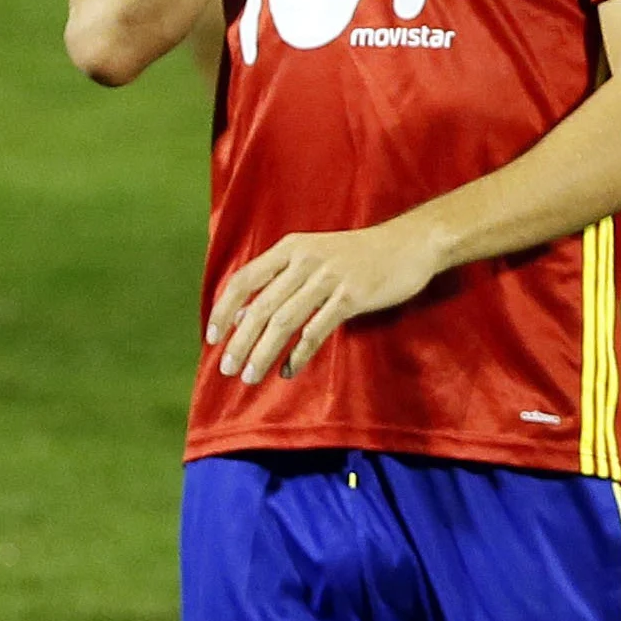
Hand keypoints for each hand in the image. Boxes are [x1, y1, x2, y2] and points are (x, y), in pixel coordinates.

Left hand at [207, 219, 449, 384]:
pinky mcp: (351, 297)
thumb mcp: (313, 257)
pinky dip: (299, 354)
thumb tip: (244, 316)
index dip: (224, 310)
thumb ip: (279, 281)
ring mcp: (328, 278)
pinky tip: (287, 371)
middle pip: (261, 307)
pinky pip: (317, 330)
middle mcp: (305, 261)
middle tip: (227, 369)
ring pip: (285, 321)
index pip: (244, 280)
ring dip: (264, 352)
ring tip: (251, 376)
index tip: (212, 338)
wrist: (408, 244)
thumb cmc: (357, 255)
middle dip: (240, 342)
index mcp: (290, 248)